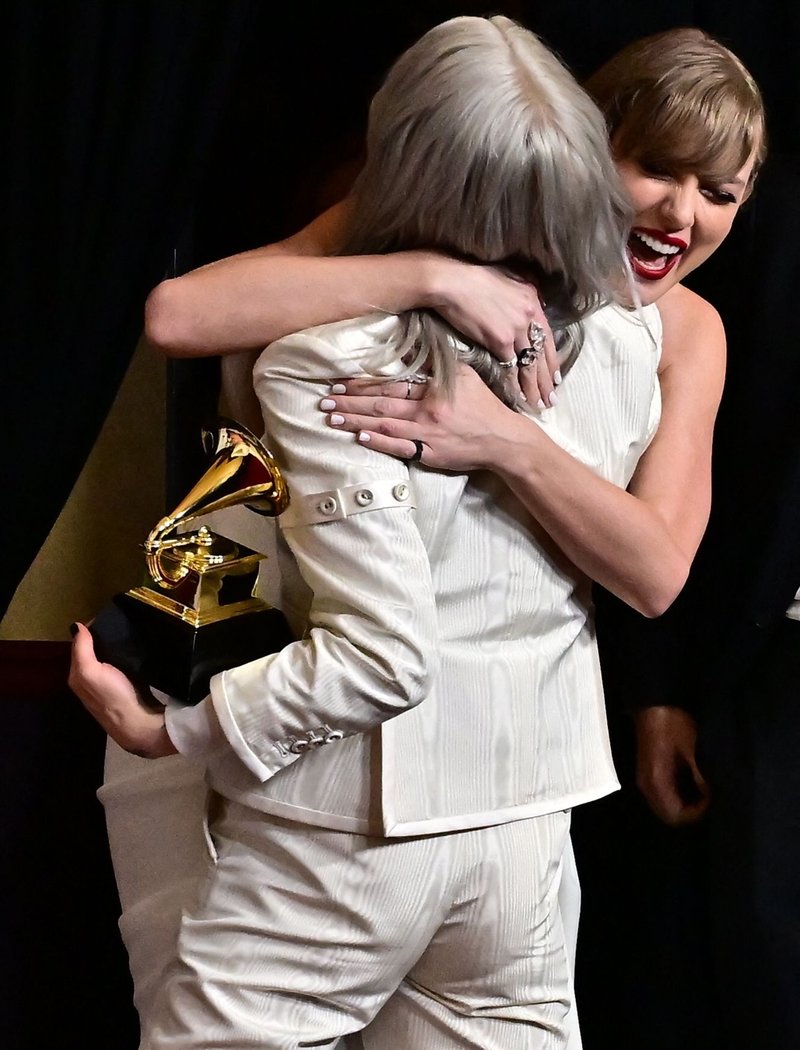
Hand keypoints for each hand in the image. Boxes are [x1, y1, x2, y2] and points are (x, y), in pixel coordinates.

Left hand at [68, 624, 176, 758]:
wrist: (138, 722)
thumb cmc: (113, 695)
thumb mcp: (91, 671)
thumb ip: (82, 649)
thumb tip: (77, 625)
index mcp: (77, 675)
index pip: (79, 644)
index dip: (90, 629)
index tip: (107, 616)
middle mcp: (88, 679)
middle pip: (92, 650)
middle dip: (103, 636)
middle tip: (120, 621)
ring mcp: (106, 684)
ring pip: (106, 657)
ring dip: (114, 645)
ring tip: (127, 631)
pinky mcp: (123, 686)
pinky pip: (119, 664)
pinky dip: (123, 655)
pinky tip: (132, 649)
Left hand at [321, 363, 521, 470]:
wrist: (503, 440)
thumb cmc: (484, 406)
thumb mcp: (464, 376)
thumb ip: (435, 365)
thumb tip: (406, 355)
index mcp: (432, 390)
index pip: (390, 385)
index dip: (362, 385)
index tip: (340, 384)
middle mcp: (426, 411)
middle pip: (380, 405)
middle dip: (349, 404)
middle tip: (324, 402)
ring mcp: (427, 434)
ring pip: (384, 426)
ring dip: (355, 422)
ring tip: (332, 419)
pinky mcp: (430, 454)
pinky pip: (400, 448)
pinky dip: (379, 443)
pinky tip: (360, 438)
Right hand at [428, 257, 560, 408]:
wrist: (452, 283)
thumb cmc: (471, 280)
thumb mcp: (506, 280)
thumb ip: (521, 295)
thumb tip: (530, 309)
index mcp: (532, 301)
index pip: (548, 337)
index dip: (552, 361)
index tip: (556, 378)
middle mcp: (529, 315)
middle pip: (542, 354)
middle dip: (547, 380)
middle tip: (552, 399)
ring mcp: (516, 329)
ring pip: (530, 364)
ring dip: (534, 387)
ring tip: (539, 403)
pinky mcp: (500, 340)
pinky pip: (511, 368)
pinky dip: (514, 384)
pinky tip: (518, 396)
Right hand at [635, 706, 708, 825]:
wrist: (657, 700)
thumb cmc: (675, 724)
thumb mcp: (694, 752)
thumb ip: (702, 780)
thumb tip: (713, 799)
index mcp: (655, 783)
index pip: (675, 816)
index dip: (698, 813)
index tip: (715, 799)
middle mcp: (647, 785)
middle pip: (670, 812)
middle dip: (693, 809)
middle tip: (714, 796)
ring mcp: (647, 777)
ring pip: (669, 802)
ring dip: (689, 799)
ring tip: (708, 788)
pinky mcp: (652, 769)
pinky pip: (667, 790)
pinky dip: (683, 790)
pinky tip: (697, 778)